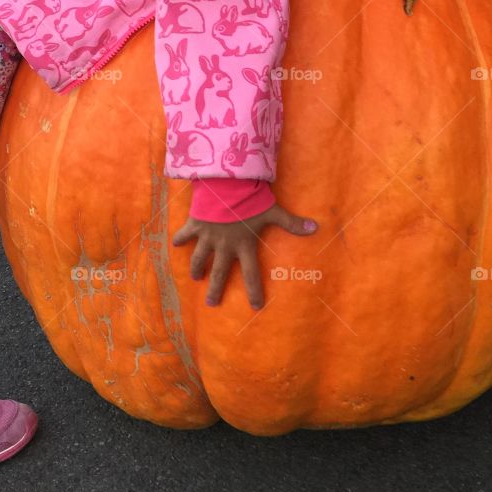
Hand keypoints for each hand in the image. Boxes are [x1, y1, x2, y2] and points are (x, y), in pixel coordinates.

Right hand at [171, 203, 317, 310]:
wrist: (226, 184)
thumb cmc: (251, 199)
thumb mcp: (273, 211)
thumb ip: (292, 223)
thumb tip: (316, 228)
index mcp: (244, 245)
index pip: (252, 274)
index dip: (254, 291)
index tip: (254, 307)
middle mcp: (225, 246)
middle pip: (220, 273)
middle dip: (215, 290)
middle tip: (211, 304)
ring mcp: (208, 236)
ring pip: (200, 258)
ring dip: (197, 268)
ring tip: (195, 277)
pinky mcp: (196, 224)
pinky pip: (185, 234)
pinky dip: (180, 238)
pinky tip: (174, 243)